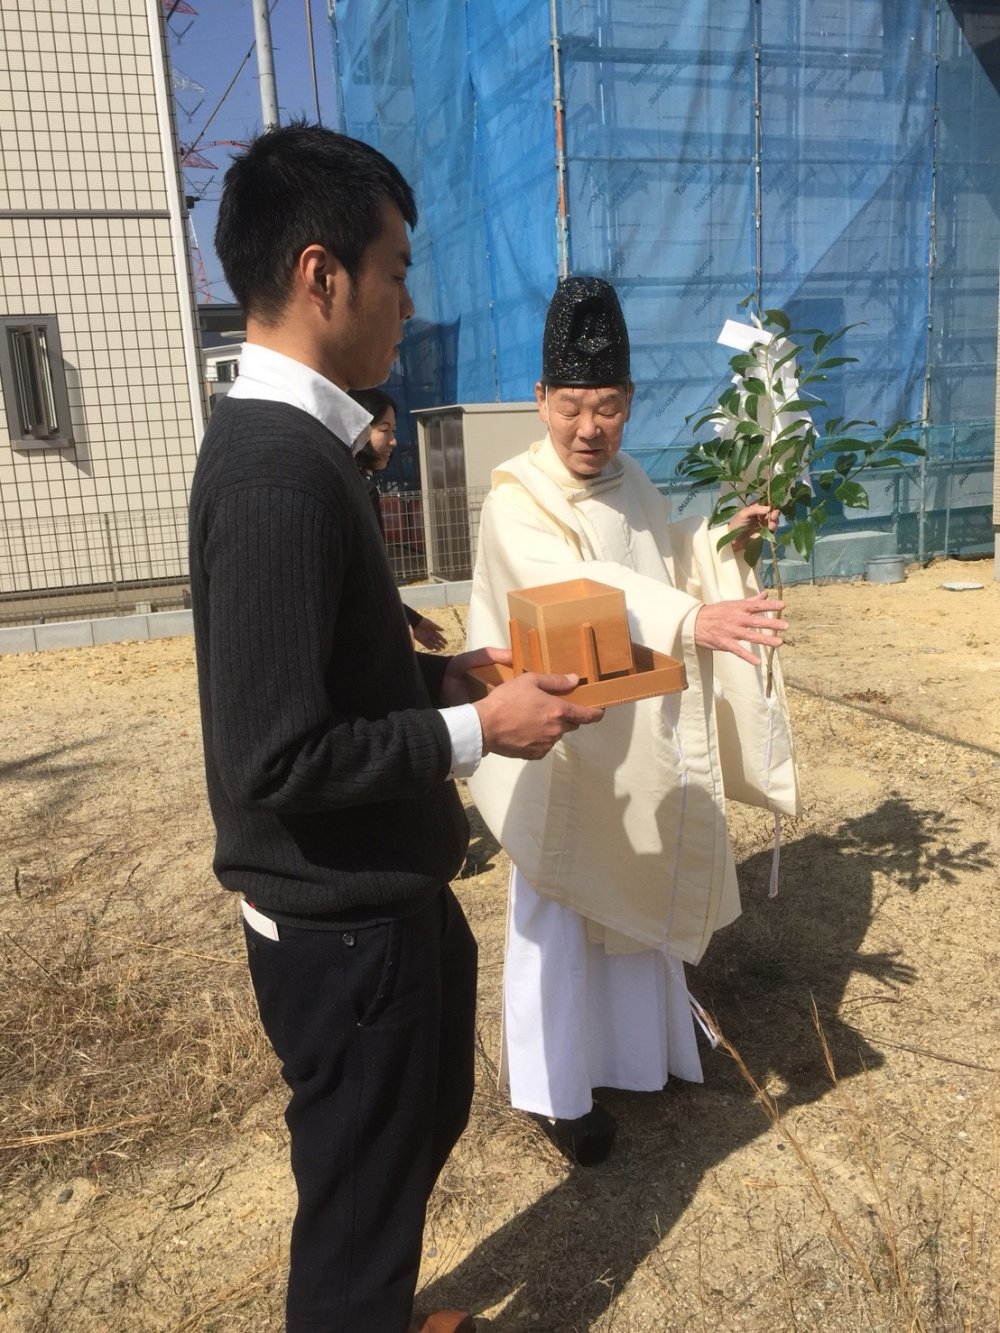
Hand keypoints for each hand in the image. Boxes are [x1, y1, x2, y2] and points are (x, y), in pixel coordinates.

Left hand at [411, 616, 446, 650]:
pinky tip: (432, 649)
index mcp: (432, 630)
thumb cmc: (422, 621)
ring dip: (435, 646)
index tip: (446, 643)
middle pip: (436, 640)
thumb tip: (443, 629)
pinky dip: (429, 646)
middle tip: (444, 647)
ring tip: (439, 649)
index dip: (443, 640)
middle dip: (440, 644)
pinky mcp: (421, 640)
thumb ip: (436, 627)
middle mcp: (429, 634)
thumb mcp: (430, 624)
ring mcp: (425, 637)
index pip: (439, 636)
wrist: (414, 622)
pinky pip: (425, 644)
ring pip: (431, 643)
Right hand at [446, 647, 603, 758]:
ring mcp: (546, 745)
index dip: (597, 713)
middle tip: (551, 708)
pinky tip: (525, 731)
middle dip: (567, 717)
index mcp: (559, 711)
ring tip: (532, 719)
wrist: (485, 726)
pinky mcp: (535, 755)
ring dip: (551, 728)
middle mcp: (557, 730)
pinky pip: (544, 746)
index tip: (600, 711)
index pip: (588, 715)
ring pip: (557, 735)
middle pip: (572, 724)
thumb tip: (575, 679)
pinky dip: (539, 739)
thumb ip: (555, 681)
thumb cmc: (506, 700)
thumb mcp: (529, 681)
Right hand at [694, 591, 787, 665]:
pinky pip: (737, 651)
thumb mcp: (731, 604)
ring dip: (765, 640)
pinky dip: (747, 656)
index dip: (769, 605)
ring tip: (779, 643)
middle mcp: (735, 619)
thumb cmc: (715, 612)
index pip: (756, 606)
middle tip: (786, 626)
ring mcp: (730, 632)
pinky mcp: (724, 643)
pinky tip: (757, 662)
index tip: (783, 605)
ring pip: (750, 636)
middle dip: (771, 623)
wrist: (693, 623)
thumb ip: (750, 601)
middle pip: (756, 621)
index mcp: (738, 608)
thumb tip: (766, 594)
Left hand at [729, 502, 779, 552]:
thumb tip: (769, 508)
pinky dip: (774, 528)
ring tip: (770, 526)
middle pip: (773, 510)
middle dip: (775, 513)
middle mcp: (761, 513)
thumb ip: (756, 509)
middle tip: (773, 517)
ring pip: (774, 519)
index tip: (773, 507)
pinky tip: (771, 530)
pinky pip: (773, 528)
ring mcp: (764, 522)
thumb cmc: (737, 524)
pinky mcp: (766, 530)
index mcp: (756, 507)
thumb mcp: (744, 514)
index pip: (767, 502)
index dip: (772, 503)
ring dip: (774, 522)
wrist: (734, 539)